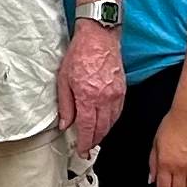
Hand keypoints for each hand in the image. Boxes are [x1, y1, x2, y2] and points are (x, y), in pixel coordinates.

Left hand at [58, 23, 125, 155]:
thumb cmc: (80, 53)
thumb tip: (65, 124)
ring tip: (95, 137)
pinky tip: (105, 122)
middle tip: (87, 147)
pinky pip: (118, 112)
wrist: (99, 37)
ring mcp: (116, 94)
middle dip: (94, 141)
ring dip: (104, 132)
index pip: (88, 128)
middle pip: (102, 129)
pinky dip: (112, 121)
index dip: (85, 143)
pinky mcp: (122, 89)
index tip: (82, 150)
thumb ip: (65, 105)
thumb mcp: (63, 79)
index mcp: (88, 97)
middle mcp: (104, 98)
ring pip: (112, 122)